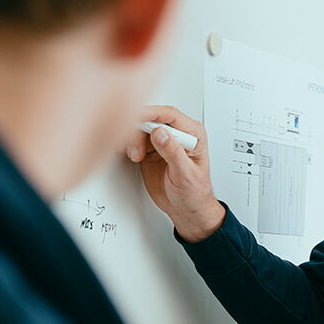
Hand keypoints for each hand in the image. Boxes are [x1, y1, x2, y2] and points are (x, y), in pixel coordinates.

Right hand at [124, 105, 224, 241]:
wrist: (186, 209)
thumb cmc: (194, 193)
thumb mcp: (185, 174)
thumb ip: (173, 153)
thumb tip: (161, 133)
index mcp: (193, 134)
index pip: (170, 115)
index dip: (151, 114)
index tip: (135, 118)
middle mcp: (178, 134)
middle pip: (152, 119)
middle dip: (138, 131)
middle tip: (135, 148)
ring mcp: (163, 142)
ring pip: (141, 129)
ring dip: (133, 140)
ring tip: (136, 157)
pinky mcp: (150, 150)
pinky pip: (136, 140)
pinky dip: (130, 145)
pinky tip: (132, 155)